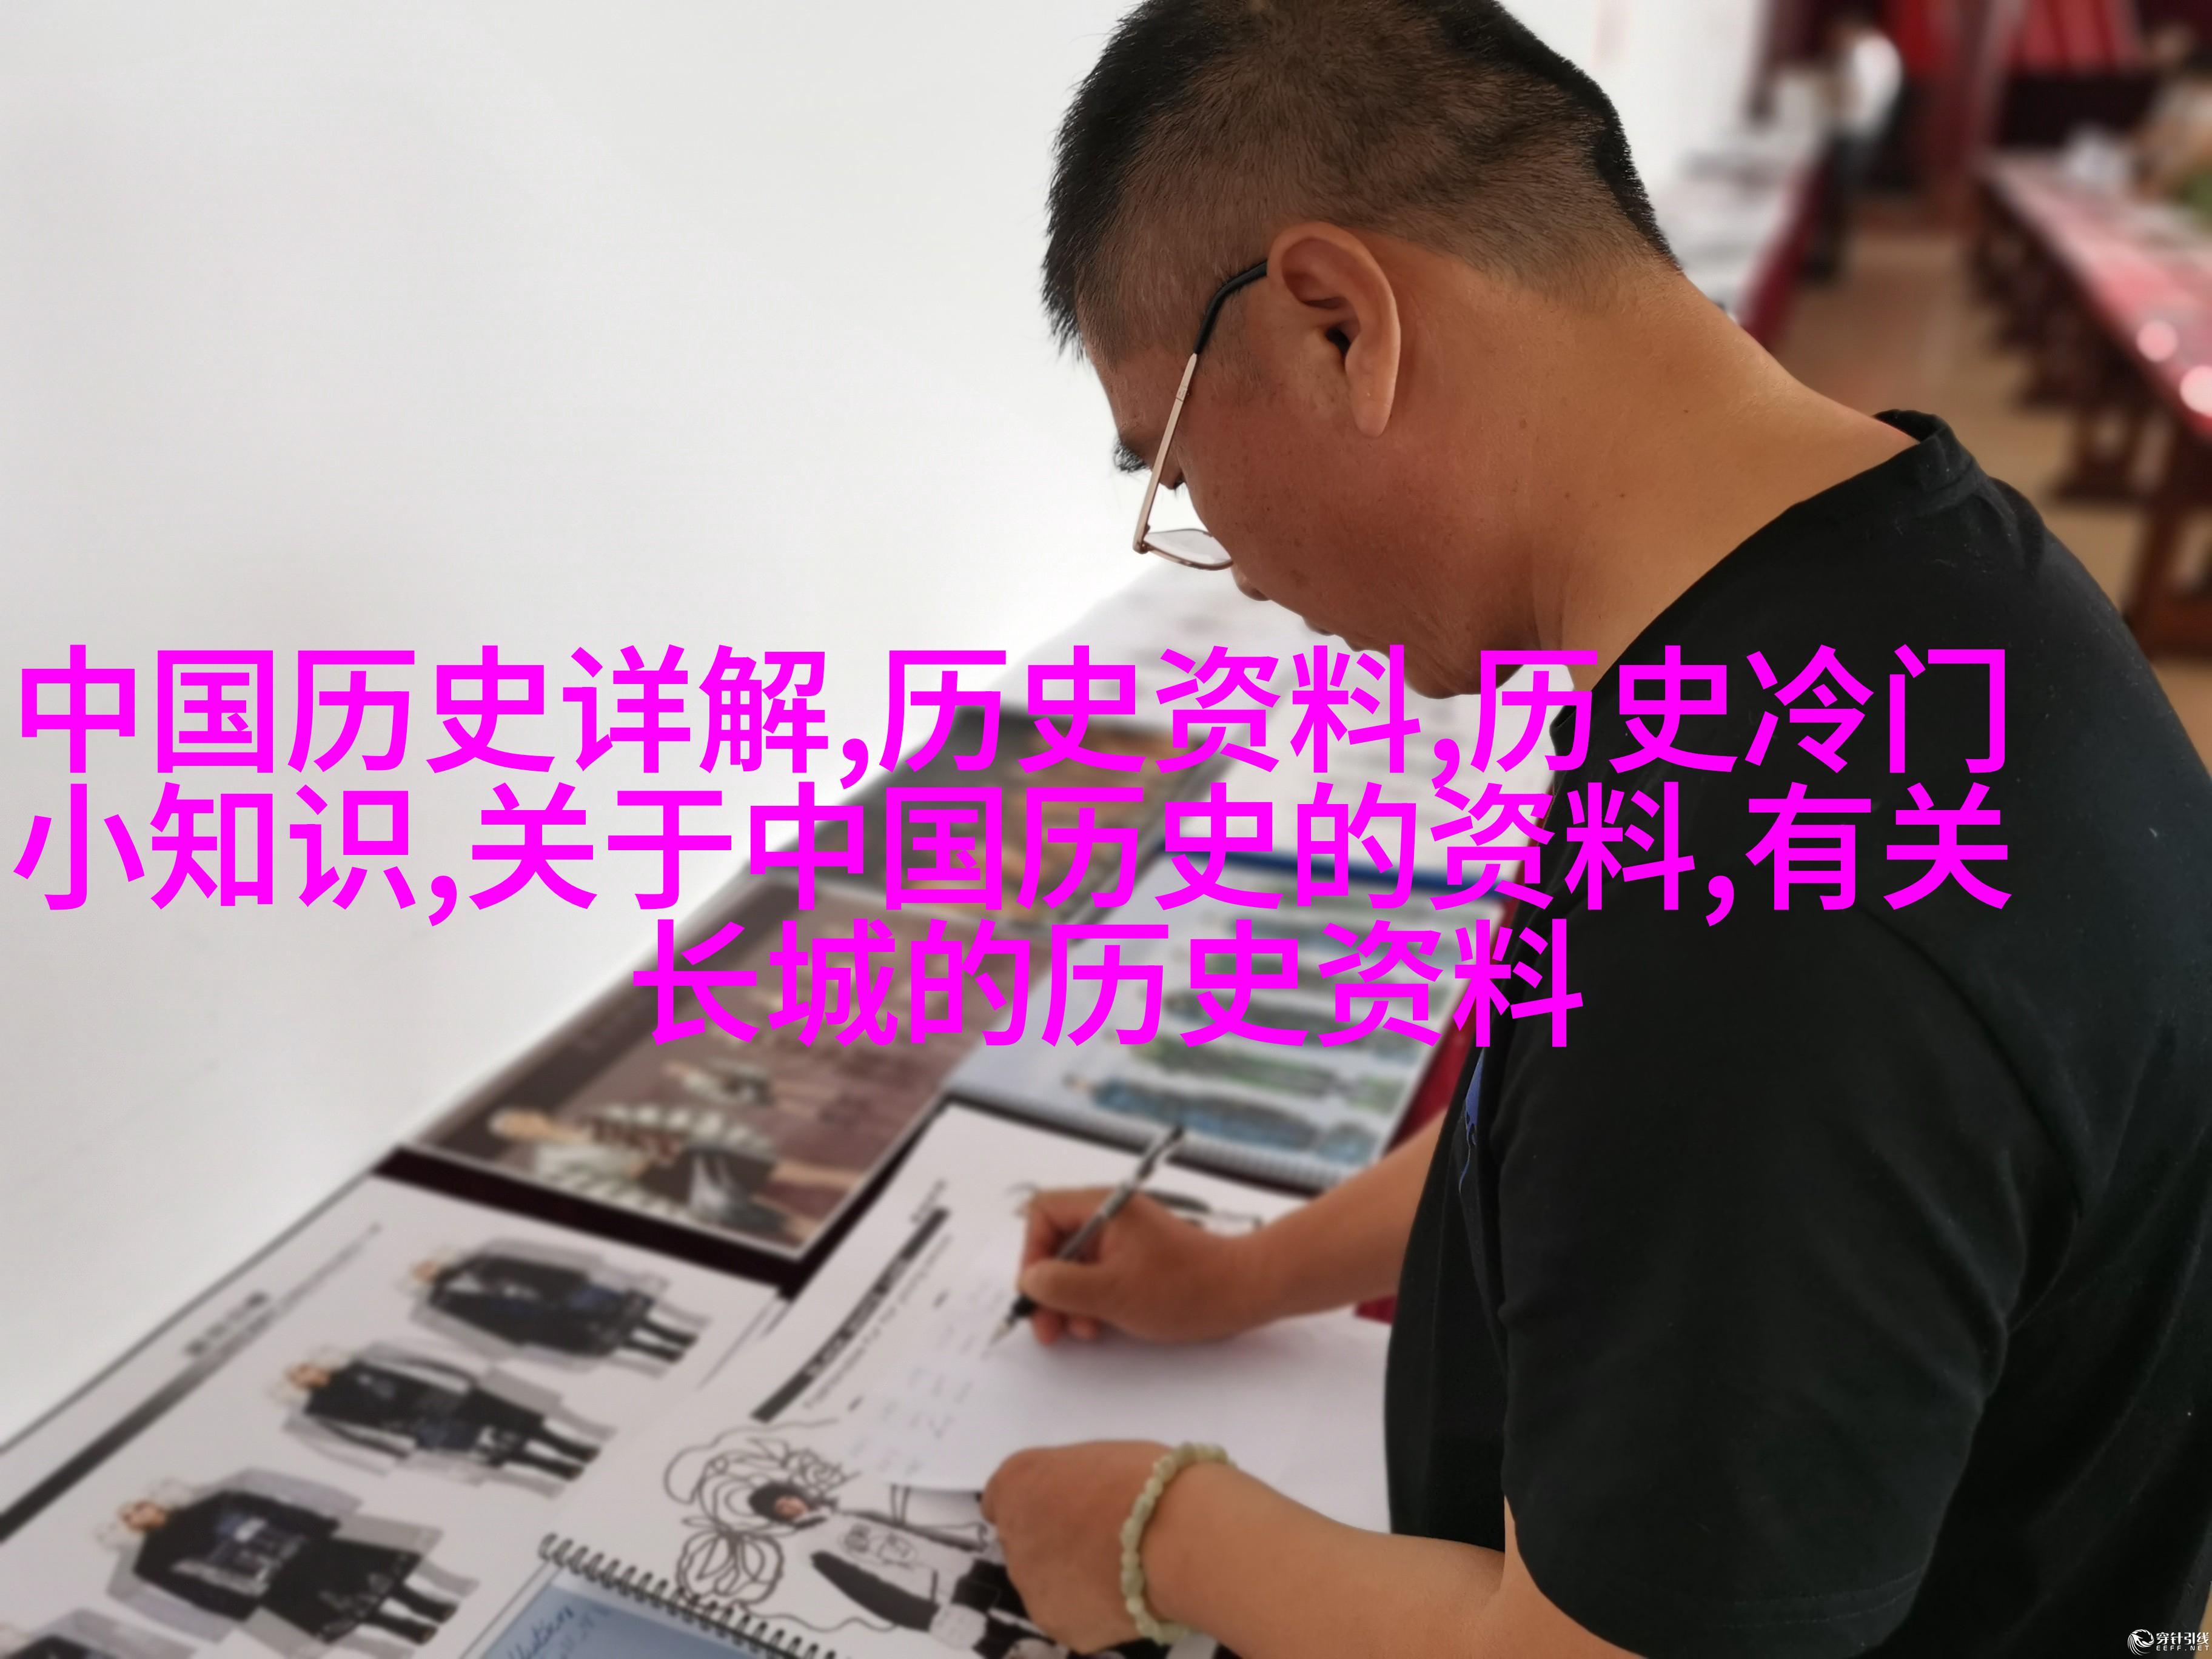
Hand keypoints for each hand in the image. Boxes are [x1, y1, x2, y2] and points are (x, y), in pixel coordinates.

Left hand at [981, 1440, 1165, 1653]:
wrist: (1173, 1537)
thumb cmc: (1141, 1480)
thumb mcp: (1097, 1456)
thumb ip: (1069, 1482)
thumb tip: (1077, 1502)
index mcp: (1017, 1483)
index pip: (1001, 1499)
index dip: (1034, 1503)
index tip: (1060, 1507)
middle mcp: (1012, 1537)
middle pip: (1024, 1542)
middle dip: (1053, 1540)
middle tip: (1100, 1537)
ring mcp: (1032, 1588)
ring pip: (1045, 1583)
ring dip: (1070, 1576)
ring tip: (1120, 1569)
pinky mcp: (1060, 1628)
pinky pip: (1072, 1615)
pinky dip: (1093, 1609)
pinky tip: (1126, 1594)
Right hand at [1017, 1189, 1267, 1344]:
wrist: (1242, 1292)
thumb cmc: (1185, 1287)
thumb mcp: (1113, 1292)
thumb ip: (1062, 1285)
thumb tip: (1029, 1279)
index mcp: (1105, 1208)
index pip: (1043, 1213)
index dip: (1032, 1251)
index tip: (1037, 1290)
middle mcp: (1112, 1217)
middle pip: (1056, 1243)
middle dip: (1048, 1286)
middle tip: (1047, 1328)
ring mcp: (1126, 1240)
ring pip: (1076, 1265)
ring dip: (1069, 1301)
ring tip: (1080, 1331)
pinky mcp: (1137, 1261)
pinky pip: (1099, 1277)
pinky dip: (1092, 1301)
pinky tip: (1098, 1326)